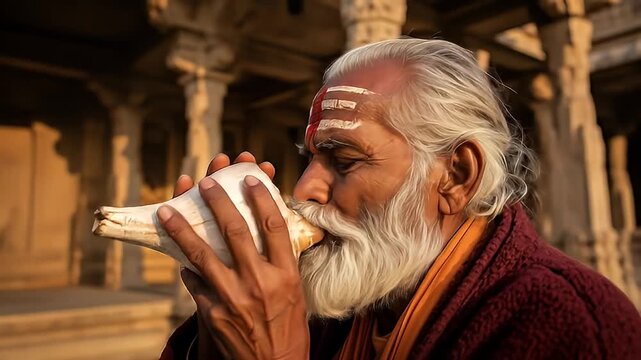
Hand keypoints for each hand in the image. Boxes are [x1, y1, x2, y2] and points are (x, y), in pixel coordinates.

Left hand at [164, 152, 308, 358]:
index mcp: (286, 274)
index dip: (261, 197)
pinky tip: (178, 255)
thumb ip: (280, 264)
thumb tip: (266, 235)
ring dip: (182, 229)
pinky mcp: (213, 312)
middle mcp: (260, 281)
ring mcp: (234, 297)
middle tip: (206, 183)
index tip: (250, 178)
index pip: (273, 225)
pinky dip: (186, 266)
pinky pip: (195, 282)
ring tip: (168, 210)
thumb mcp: (295, 293)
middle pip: (236, 231)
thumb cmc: (288, 330)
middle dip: (217, 202)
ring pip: (203, 253)